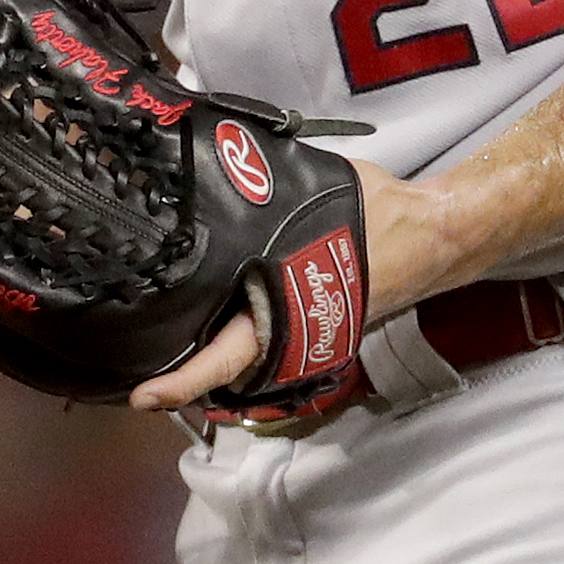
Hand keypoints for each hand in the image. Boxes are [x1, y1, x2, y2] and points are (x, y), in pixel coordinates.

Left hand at [129, 158, 467, 411]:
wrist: (432, 236)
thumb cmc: (381, 214)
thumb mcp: (319, 194)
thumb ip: (271, 192)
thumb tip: (230, 168)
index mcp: (287, 308)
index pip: (227, 355)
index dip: (182, 380)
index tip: (144, 396)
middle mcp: (292, 331)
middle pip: (223, 365)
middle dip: (180, 368)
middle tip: (130, 364)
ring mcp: (303, 332)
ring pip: (241, 354)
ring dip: (204, 353)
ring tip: (154, 342)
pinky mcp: (310, 322)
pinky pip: (259, 334)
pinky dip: (229, 330)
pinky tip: (204, 309)